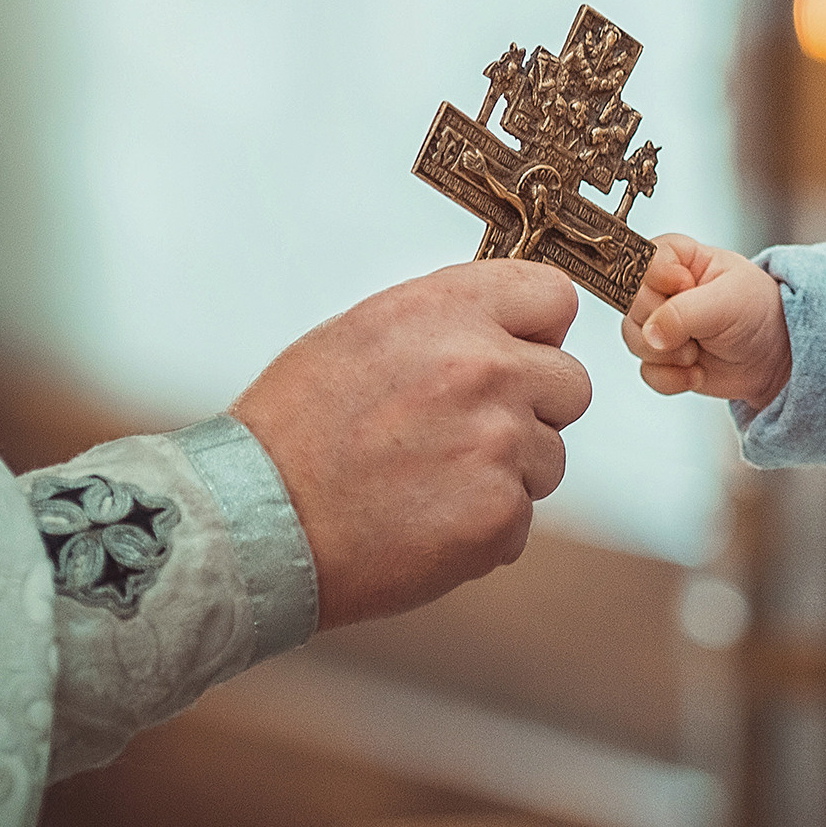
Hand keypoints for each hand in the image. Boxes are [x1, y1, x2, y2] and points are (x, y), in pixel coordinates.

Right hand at [231, 259, 589, 628]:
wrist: (255, 522)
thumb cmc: (294, 431)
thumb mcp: (362, 334)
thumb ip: (445, 323)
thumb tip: (504, 328)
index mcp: (447, 310)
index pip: (555, 298)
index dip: (538, 332)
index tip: (521, 352)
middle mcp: (484, 367)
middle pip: (570, 384)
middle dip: (532, 409)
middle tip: (467, 432)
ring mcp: (499, 442)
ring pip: (550, 457)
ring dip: (507, 472)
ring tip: (431, 481)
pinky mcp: (500, 513)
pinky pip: (523, 517)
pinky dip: (485, 528)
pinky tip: (426, 521)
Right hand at [622, 233, 789, 410]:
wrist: (777, 357)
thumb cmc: (759, 312)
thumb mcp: (728, 302)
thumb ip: (684, 313)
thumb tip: (650, 334)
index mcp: (679, 259)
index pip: (644, 260)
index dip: (660, 280)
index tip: (685, 288)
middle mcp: (663, 290)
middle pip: (632, 304)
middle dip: (662, 326)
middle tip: (694, 331)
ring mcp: (660, 324)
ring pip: (633, 339)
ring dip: (666, 355)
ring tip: (696, 353)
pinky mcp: (663, 357)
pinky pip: (646, 371)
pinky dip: (671, 378)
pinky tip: (696, 372)